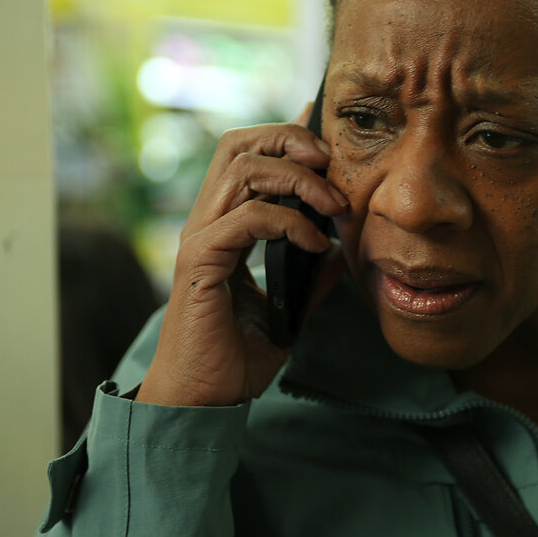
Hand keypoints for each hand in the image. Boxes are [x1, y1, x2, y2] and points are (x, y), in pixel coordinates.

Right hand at [136, 122, 348, 406]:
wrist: (204, 399)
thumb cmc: (234, 358)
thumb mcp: (286, 310)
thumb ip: (308, 277)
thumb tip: (337, 250)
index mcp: (223, 225)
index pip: (247, 156)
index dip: (286, 136)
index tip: (327, 140)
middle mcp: (207, 222)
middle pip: (239, 145)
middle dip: (290, 140)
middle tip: (332, 164)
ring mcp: (200, 238)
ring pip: (244, 169)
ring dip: (299, 179)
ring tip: (334, 206)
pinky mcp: (201, 261)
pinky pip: (249, 217)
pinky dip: (290, 222)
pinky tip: (314, 243)